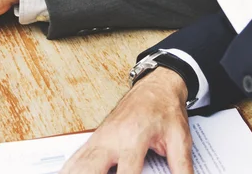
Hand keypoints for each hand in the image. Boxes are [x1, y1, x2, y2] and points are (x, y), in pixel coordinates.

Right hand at [61, 68, 193, 173]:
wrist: (155, 86)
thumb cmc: (165, 109)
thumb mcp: (180, 138)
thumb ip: (182, 167)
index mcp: (133, 138)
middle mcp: (112, 138)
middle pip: (91, 169)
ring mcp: (101, 138)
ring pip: (79, 165)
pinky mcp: (96, 139)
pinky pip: (77, 158)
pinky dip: (70, 169)